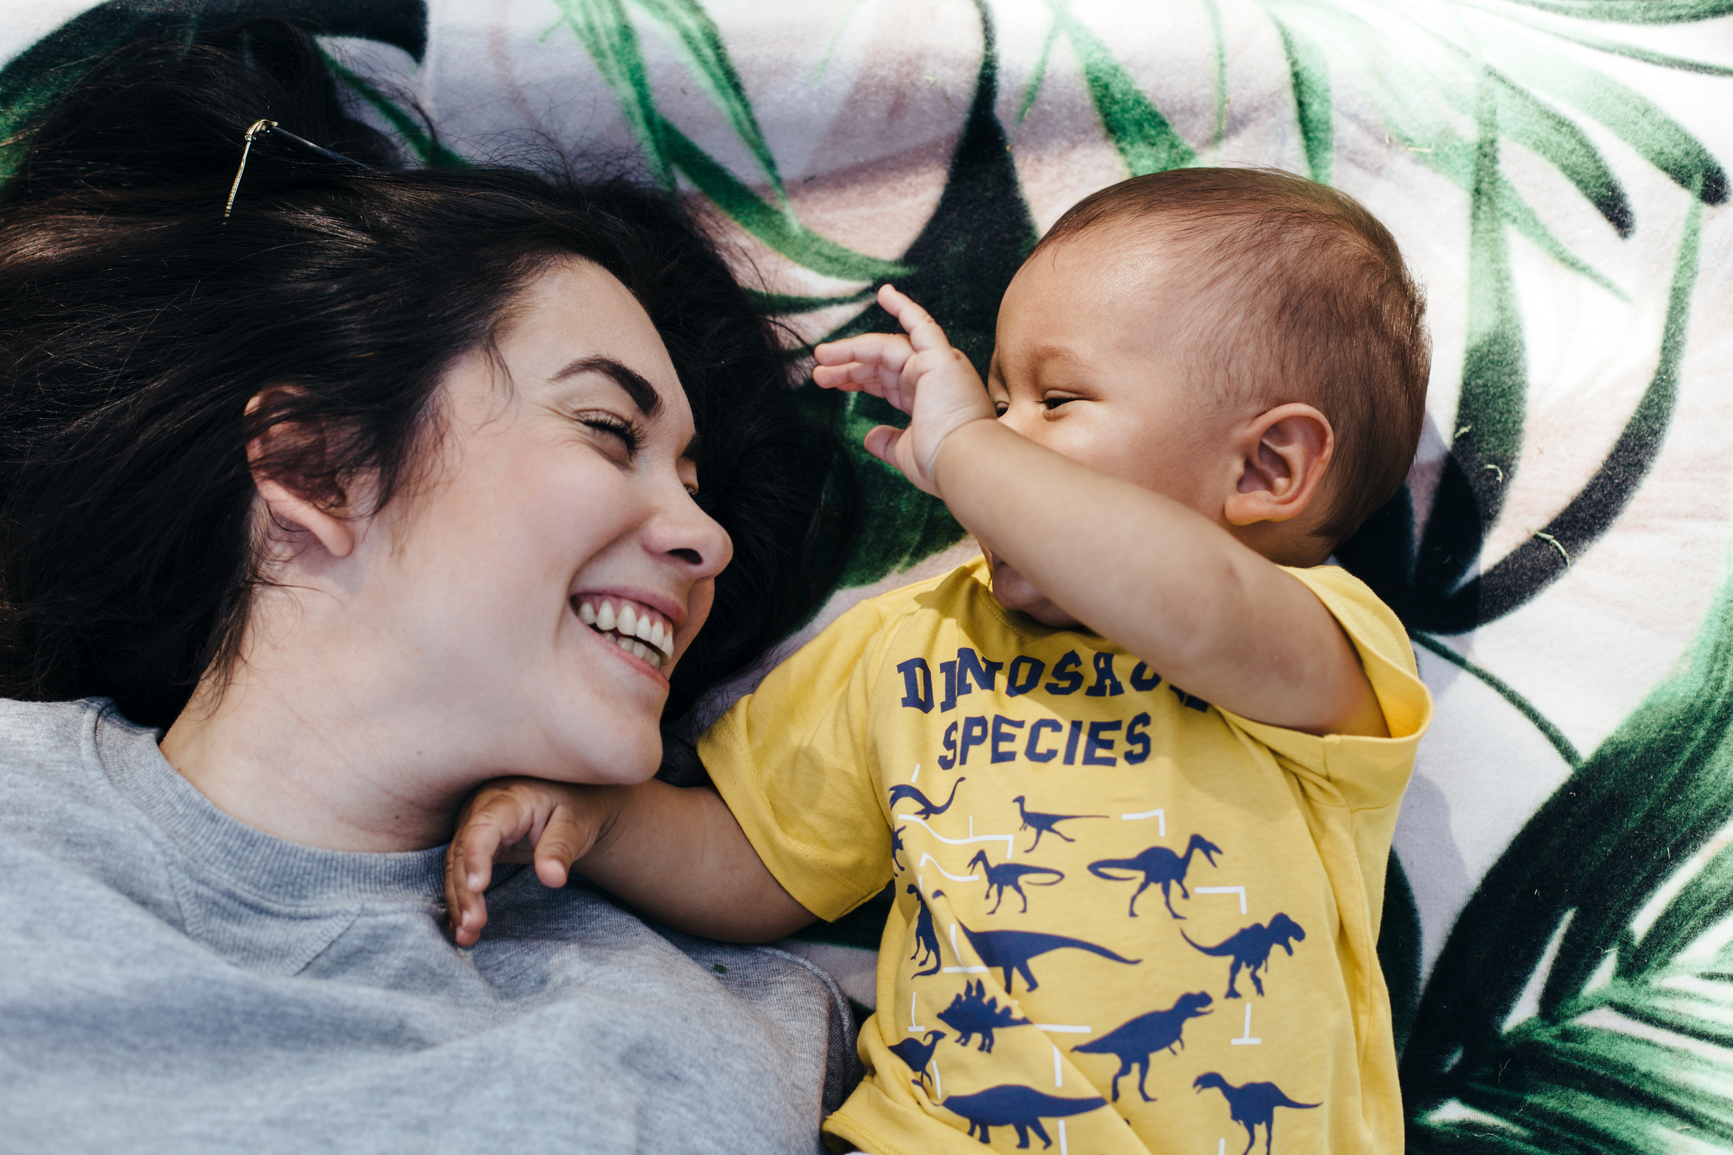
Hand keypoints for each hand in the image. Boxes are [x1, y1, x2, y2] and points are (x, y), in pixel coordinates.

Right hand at [444, 777, 609, 946]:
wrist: (568, 796)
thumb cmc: (573, 805)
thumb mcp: (575, 822)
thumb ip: (560, 847)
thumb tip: (552, 879)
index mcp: (508, 799)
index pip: (483, 827)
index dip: (476, 857)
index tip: (477, 887)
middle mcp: (481, 810)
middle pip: (463, 851)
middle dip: (464, 891)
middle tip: (472, 926)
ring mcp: (472, 826)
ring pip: (454, 865)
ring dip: (458, 901)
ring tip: (466, 936)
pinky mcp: (473, 844)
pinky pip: (459, 871)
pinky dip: (460, 899)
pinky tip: (461, 927)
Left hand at [812, 284, 995, 496]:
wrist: (964, 463)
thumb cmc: (941, 464)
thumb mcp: (905, 452)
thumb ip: (888, 443)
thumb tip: (870, 438)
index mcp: (927, 401)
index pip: (887, 381)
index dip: (859, 379)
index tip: (833, 382)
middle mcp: (934, 380)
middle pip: (882, 364)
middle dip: (848, 367)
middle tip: (818, 373)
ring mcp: (938, 366)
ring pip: (888, 348)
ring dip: (854, 350)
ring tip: (822, 356)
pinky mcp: (940, 358)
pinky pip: (921, 324)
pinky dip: (904, 307)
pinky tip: (884, 293)